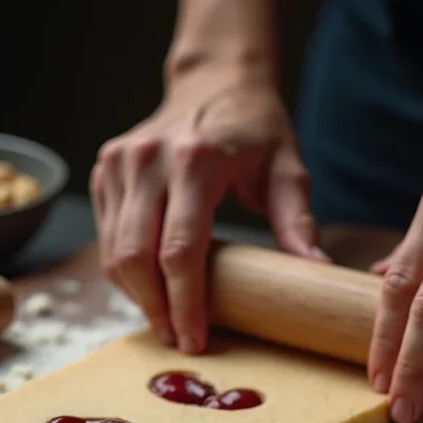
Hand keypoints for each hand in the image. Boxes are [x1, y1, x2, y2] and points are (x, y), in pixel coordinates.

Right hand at [90, 70, 326, 352]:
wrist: (215, 82)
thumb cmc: (254, 130)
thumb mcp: (286, 169)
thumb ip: (297, 220)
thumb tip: (317, 270)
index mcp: (196, 159)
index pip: (180, 250)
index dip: (185, 304)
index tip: (195, 340)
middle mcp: (149, 159)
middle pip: (137, 257)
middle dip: (155, 309)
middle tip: (178, 340)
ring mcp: (119, 163)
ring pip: (114, 251)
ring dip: (136, 296)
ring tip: (164, 322)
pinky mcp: (105, 170)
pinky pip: (106, 236)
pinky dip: (123, 271)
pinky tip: (147, 290)